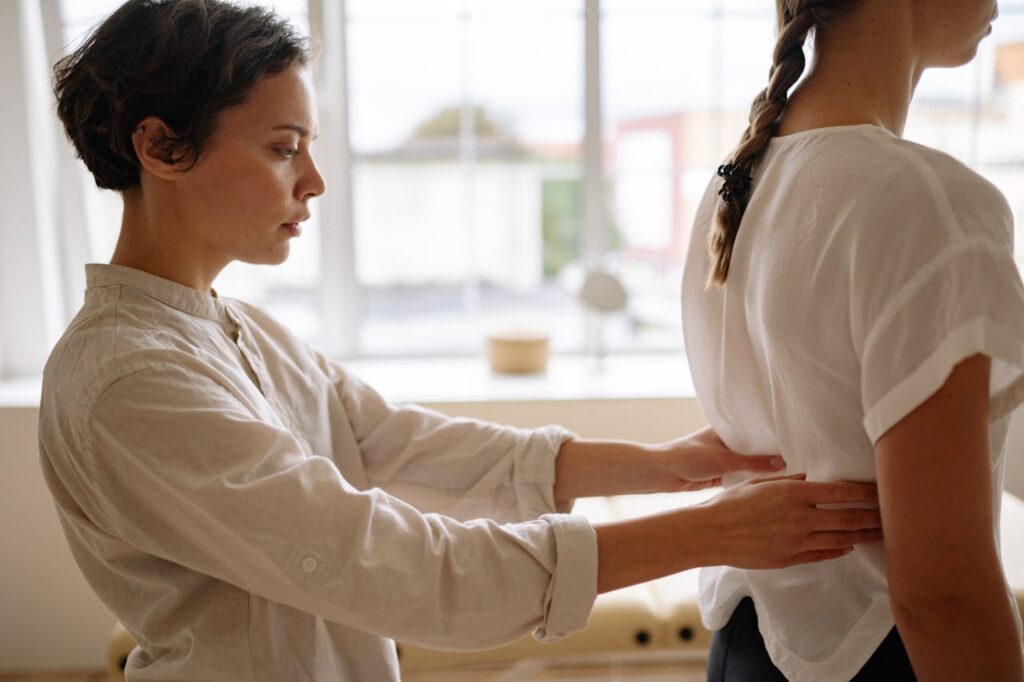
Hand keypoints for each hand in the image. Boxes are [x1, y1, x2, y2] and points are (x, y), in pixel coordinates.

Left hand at [653, 425, 785, 491]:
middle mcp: (726, 441)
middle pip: (754, 448)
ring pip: (748, 463)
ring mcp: (723, 458)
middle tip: (798, 460)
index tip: (795, 440)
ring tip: (790, 473)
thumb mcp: (724, 459)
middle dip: (771, 454)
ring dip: (761, 469)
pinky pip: (741, 475)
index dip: (773, 435)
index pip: (755, 429)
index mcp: (726, 428)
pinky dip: (751, 479)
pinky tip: (769, 486)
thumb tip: (783, 463)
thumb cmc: (688, 457)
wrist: (662, 473)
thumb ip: (753, 463)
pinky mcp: (719, 474)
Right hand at [697, 474, 882, 568]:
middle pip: (849, 518)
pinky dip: (840, 550)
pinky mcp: (791, 558)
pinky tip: (850, 546)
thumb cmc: (730, 504)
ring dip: (864, 536)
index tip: (884, 491)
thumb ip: (788, 481)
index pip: (842, 492)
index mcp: (794, 494)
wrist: (711, 533)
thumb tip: (808, 478)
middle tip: (893, 515)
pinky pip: (823, 554)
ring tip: (881, 533)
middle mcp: (801, 518)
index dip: (867, 493)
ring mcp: (798, 541)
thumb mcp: (759, 483)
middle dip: (874, 516)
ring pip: (842, 539)